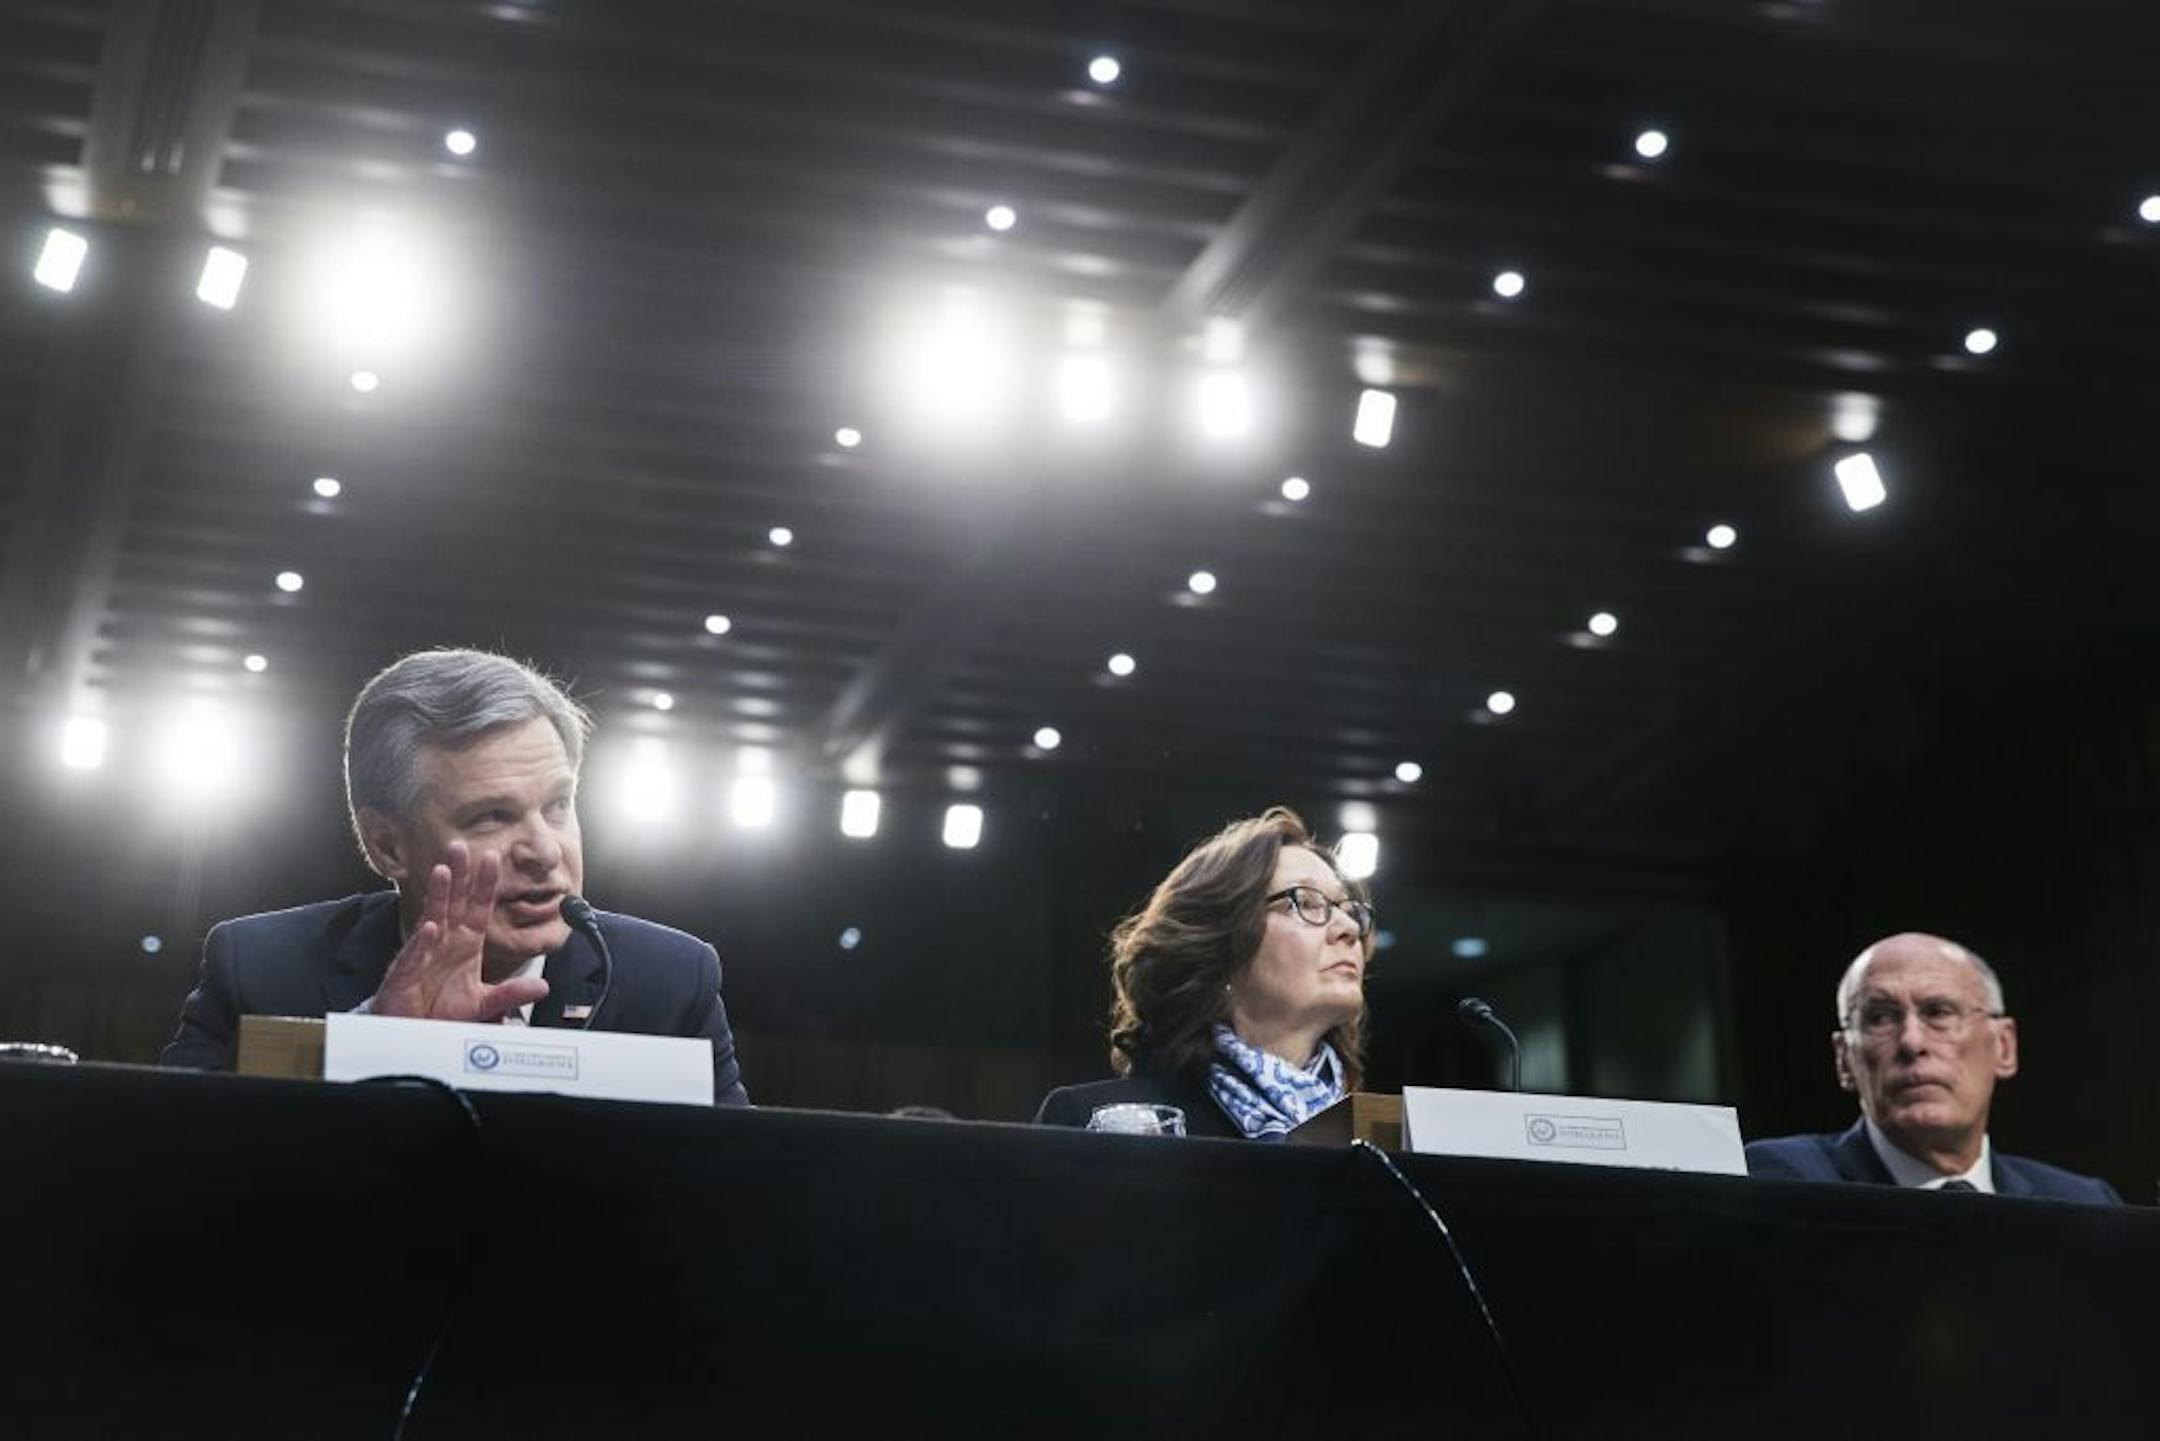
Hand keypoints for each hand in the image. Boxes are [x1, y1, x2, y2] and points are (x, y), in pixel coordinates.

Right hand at [368, 841, 549, 1022]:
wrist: (414, 1032)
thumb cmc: (441, 1011)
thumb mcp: (483, 1003)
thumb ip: (511, 992)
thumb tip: (542, 986)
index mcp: (464, 944)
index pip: (477, 908)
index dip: (485, 884)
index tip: (493, 858)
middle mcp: (444, 943)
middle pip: (453, 903)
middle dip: (458, 876)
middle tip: (461, 846)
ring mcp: (424, 955)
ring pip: (432, 919)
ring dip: (437, 896)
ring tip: (443, 872)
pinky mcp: (406, 974)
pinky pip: (415, 955)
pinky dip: (423, 942)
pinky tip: (431, 928)